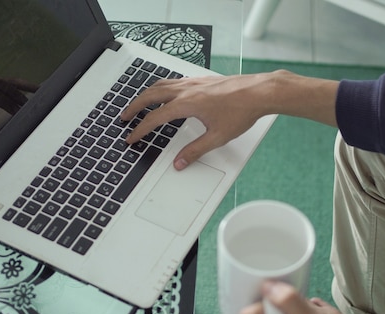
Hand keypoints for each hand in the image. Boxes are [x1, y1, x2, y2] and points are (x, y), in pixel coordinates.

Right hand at [121, 74, 273, 169]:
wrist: (259, 92)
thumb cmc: (242, 111)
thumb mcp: (217, 137)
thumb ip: (195, 151)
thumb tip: (180, 163)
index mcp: (186, 104)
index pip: (155, 118)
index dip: (140, 130)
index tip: (132, 137)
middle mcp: (186, 90)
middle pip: (150, 96)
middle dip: (134, 107)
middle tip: (124, 117)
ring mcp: (193, 82)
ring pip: (160, 85)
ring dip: (145, 95)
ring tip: (138, 104)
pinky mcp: (200, 80)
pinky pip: (173, 81)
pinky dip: (160, 88)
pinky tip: (164, 94)